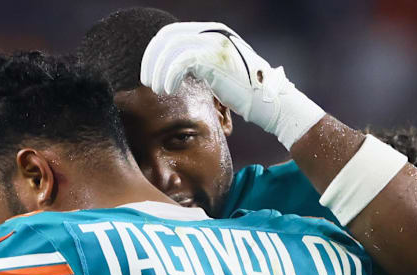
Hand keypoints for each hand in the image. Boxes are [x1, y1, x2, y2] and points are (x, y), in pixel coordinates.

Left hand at [141, 22, 324, 148]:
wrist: (270, 101)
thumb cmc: (246, 92)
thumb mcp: (219, 70)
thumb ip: (200, 63)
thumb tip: (174, 69)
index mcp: (212, 32)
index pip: (172, 32)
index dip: (155, 51)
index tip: (149, 71)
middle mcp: (212, 33)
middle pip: (167, 37)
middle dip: (151, 59)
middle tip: (146, 80)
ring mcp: (214, 44)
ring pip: (170, 49)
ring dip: (158, 71)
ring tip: (158, 89)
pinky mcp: (214, 60)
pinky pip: (180, 62)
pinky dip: (169, 77)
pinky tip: (169, 91)